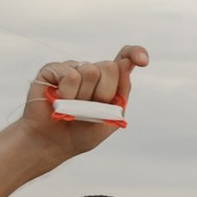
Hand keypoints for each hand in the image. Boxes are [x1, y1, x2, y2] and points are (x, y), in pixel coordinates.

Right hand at [17, 45, 147, 163]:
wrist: (53, 143)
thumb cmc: (81, 133)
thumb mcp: (110, 119)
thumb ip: (121, 94)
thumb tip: (125, 65)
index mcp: (108, 82)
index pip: (125, 59)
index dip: (135, 53)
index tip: (143, 61)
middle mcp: (90, 71)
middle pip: (110, 67)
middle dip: (104, 93)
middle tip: (89, 109)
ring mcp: (71, 68)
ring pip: (90, 71)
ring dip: (83, 98)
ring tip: (71, 108)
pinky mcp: (53, 69)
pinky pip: (70, 75)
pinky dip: (67, 95)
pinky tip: (59, 101)